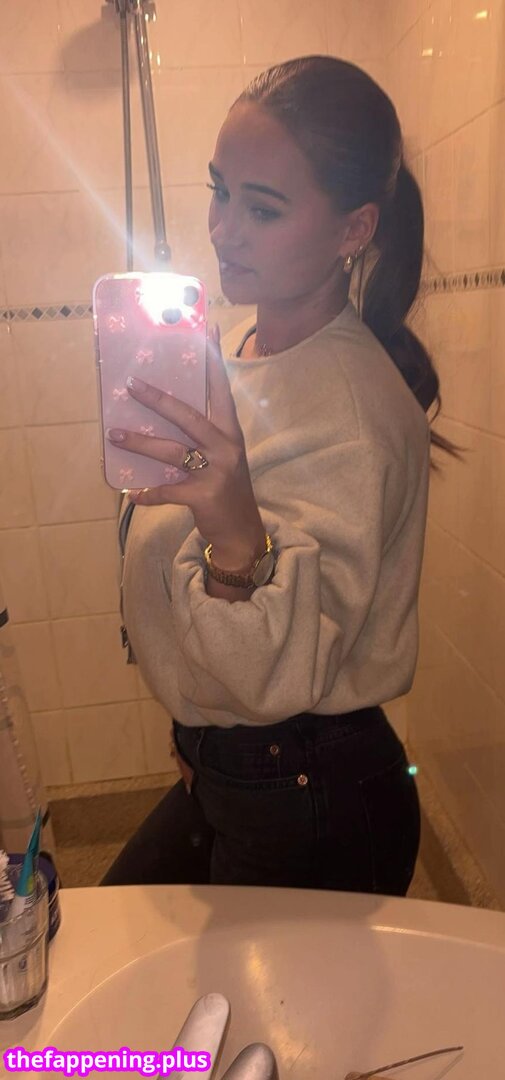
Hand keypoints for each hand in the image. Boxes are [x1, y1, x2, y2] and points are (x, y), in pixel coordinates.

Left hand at [107, 325, 264, 562]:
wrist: (242, 531)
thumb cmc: (226, 489)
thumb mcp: (223, 457)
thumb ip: (202, 436)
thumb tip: (163, 413)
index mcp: (230, 433)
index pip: (221, 390)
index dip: (214, 361)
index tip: (206, 329)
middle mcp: (226, 447)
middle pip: (189, 416)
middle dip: (158, 399)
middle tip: (132, 384)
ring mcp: (216, 471)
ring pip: (172, 451)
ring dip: (140, 443)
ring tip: (114, 435)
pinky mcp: (204, 496)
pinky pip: (168, 491)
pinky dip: (149, 493)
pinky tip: (133, 495)